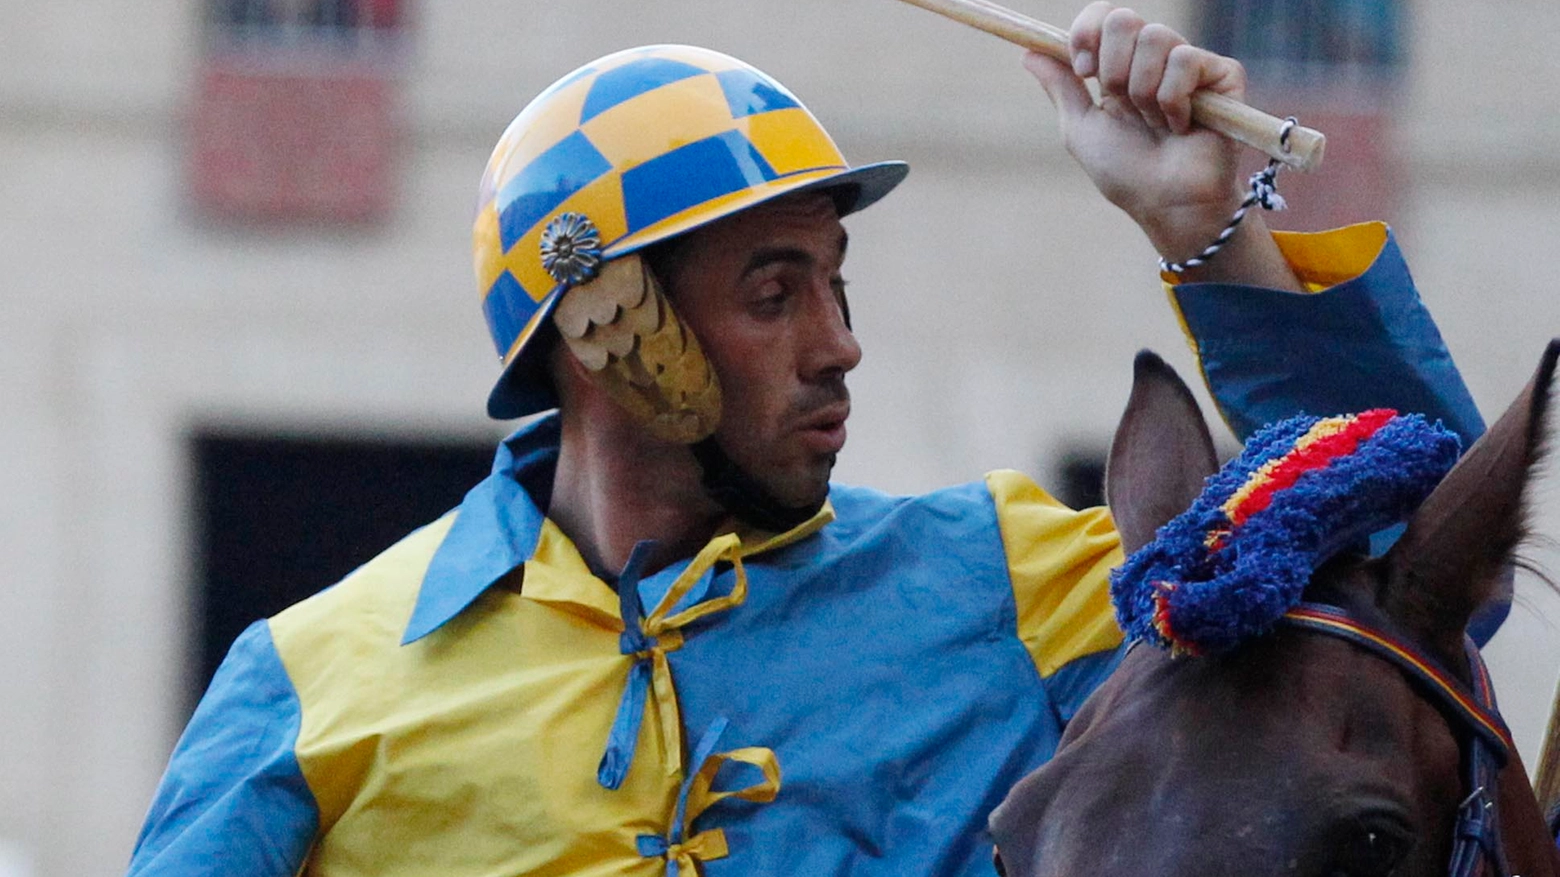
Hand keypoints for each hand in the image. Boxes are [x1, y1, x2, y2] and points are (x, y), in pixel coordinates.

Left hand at [1026, 3, 1248, 262]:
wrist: (1164, 204)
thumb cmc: (1125, 174)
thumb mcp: (1081, 128)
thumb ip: (1060, 87)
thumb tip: (1028, 52)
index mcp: (1121, 65)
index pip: (1103, 16)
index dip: (1087, 32)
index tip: (1083, 70)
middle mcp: (1155, 58)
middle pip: (1124, 20)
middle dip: (1114, 68)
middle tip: (1121, 104)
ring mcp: (1190, 64)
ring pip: (1155, 39)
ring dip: (1144, 92)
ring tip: (1155, 124)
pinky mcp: (1223, 74)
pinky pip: (1186, 60)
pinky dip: (1173, 100)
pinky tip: (1180, 126)